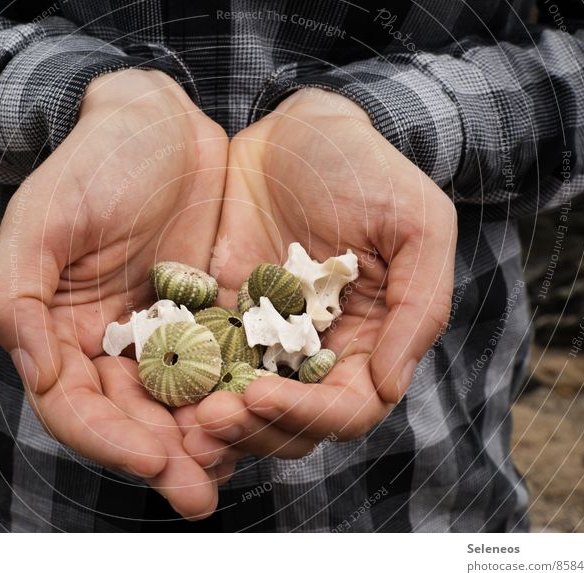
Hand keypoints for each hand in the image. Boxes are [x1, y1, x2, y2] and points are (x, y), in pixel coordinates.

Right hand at [0, 69, 229, 518]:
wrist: (160, 125)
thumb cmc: (94, 163)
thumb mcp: (43, 220)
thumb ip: (19, 299)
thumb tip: (36, 377)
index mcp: (59, 333)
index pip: (75, 408)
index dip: (108, 442)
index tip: (152, 462)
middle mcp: (107, 346)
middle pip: (130, 421)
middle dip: (164, 460)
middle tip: (200, 493)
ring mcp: (160, 336)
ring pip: (177, 408)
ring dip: (203, 443)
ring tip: (234, 468)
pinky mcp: (208, 319)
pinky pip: (220, 370)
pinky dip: (235, 399)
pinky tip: (260, 418)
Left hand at [183, 88, 456, 466]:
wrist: (292, 133)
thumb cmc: (364, 169)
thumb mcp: (416, 224)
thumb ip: (421, 305)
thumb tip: (390, 386)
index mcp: (370, 340)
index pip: (347, 407)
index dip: (308, 415)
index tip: (261, 396)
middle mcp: (317, 352)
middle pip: (293, 422)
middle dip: (254, 429)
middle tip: (209, 419)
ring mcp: (265, 339)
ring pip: (246, 407)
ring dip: (219, 424)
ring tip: (183, 420)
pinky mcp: (221, 320)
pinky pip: (203, 367)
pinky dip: (188, 389)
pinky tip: (162, 390)